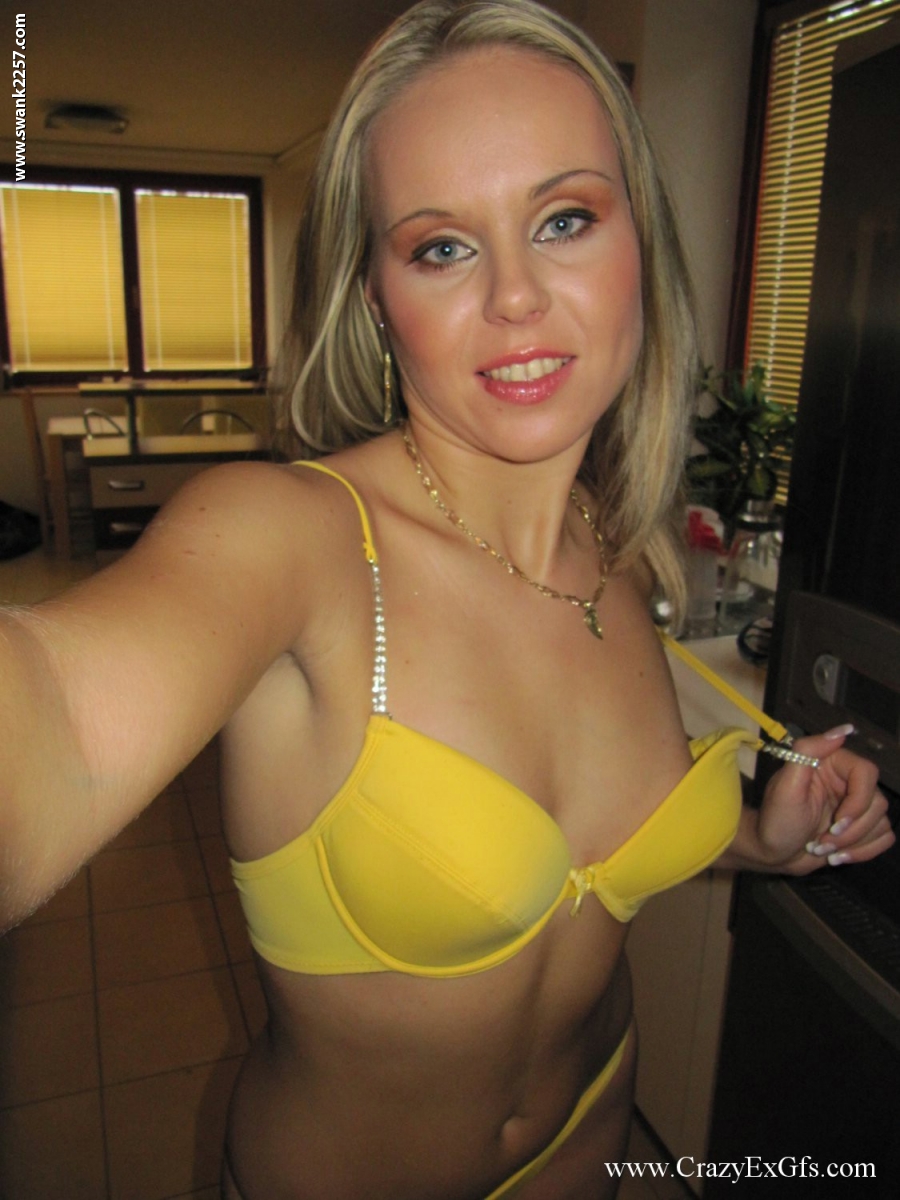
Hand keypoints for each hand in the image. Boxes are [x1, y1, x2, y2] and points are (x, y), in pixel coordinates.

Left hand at [755, 726, 893, 874]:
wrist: (772, 853)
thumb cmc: (775, 820)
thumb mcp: (785, 786)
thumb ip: (808, 753)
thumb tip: (842, 731)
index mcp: (831, 764)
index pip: (866, 773)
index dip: (857, 801)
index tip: (836, 822)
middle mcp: (847, 782)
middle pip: (877, 803)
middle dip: (850, 831)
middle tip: (822, 841)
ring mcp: (856, 806)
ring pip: (882, 823)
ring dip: (853, 844)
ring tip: (823, 848)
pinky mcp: (862, 828)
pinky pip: (884, 837)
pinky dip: (864, 852)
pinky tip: (838, 855)